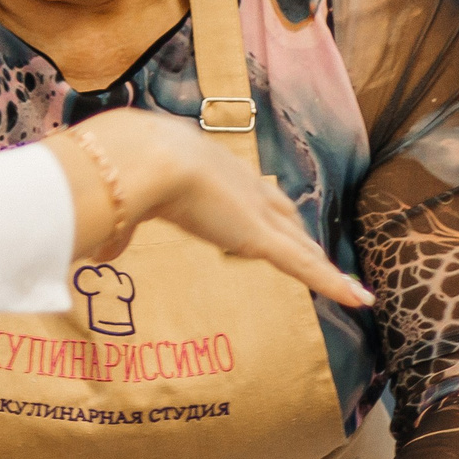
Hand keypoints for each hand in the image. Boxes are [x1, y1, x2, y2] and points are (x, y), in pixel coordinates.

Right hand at [50, 109, 372, 308]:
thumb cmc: (124, 171)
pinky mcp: (261, 238)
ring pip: (298, 243)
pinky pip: (304, 266)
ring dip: (320, 264)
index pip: (246, 193)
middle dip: (299, 235)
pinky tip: (358, 299)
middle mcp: (241, 186)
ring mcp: (254, 213)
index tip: (268, 219)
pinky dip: (333, 284)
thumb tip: (101, 253)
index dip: (260, 209)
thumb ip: (117, 230)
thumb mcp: (119, 204)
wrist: (143, 159)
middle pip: (282, 216)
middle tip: (315, 251)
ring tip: (345, 284)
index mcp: (209, 170)